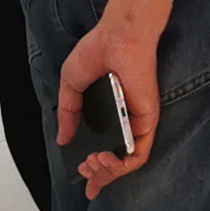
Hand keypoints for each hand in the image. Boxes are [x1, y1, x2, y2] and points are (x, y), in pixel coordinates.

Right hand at [55, 3, 160, 198]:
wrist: (118, 36)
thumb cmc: (98, 51)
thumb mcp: (71, 86)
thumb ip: (68, 114)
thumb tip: (62, 139)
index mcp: (106, 113)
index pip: (103, 147)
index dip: (92, 167)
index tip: (80, 173)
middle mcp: (123, 120)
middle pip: (115, 160)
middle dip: (97, 175)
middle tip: (84, 170)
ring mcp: (136, 122)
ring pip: (127, 162)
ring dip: (106, 173)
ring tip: (92, 165)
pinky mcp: (147, 120)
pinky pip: (139, 153)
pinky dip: (121, 165)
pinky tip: (104, 161)